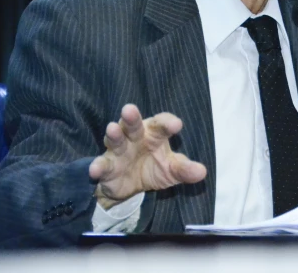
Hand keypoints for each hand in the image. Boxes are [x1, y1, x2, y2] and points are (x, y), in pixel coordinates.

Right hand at [89, 104, 206, 209]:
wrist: (129, 188)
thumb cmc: (154, 168)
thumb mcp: (172, 171)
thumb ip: (185, 170)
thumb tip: (202, 172)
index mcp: (154, 134)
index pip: (161, 123)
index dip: (167, 122)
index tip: (176, 126)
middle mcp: (135, 138)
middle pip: (133, 124)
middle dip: (131, 117)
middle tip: (129, 109)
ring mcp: (118, 151)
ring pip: (115, 139)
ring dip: (113, 134)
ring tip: (112, 129)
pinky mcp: (107, 167)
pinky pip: (102, 165)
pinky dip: (98, 166)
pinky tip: (96, 169)